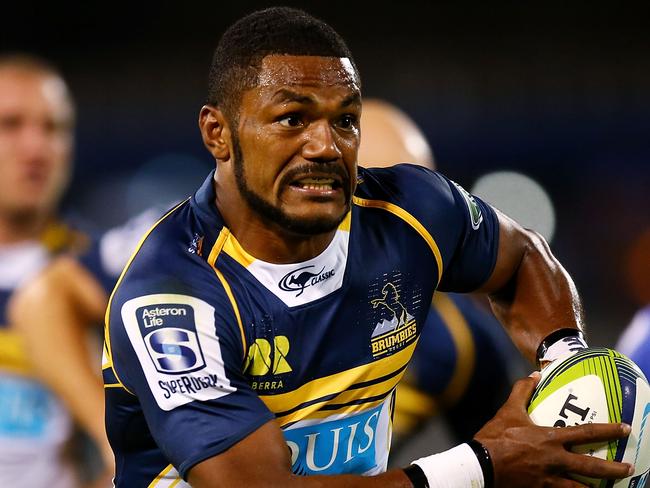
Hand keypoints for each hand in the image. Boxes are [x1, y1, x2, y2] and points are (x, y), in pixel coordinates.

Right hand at [474, 372, 633, 486]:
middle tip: (629, 469)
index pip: (586, 433)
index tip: (625, 429)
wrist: (481, 464)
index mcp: (550, 439)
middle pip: (592, 467)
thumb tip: (534, 375)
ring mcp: (549, 479)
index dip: (608, 430)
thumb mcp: (508, 411)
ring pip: (581, 487)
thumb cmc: (496, 437)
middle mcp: (555, 460)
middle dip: (614, 469)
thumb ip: (522, 391)